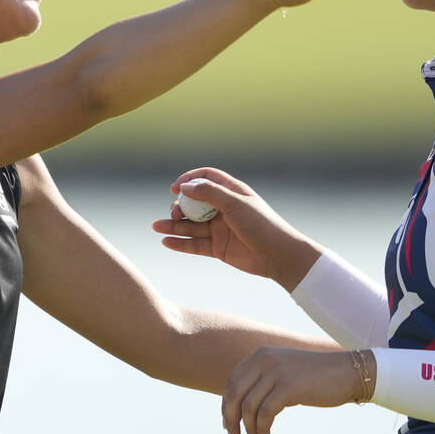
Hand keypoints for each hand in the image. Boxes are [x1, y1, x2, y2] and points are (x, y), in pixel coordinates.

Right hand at [152, 168, 319, 290]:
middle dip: (180, 206)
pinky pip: (194, 244)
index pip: (205, 179)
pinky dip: (180, 243)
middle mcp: (223, 209)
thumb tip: (185, 187)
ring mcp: (219, 229)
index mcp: (231, 192)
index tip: (175, 188)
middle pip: (194, 203)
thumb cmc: (261, 224)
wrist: (278, 255)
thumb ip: (210, 193)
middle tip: (174, 213)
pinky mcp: (218, 248)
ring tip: (156, 227)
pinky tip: (166, 242)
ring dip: (173, 225)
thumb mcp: (235, 203)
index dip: (189, 180)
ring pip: (191, 225)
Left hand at [221, 347, 366, 433]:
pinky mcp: (288, 386)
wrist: (346, 372)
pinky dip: (262, 429)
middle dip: (230, 419)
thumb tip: (242, 407)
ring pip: (248, 406)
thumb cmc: (316, 377)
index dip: (226, 405)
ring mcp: (276, 371)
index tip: (228, 425)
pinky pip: (265, 413)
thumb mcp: (284, 372)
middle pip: (235, 393)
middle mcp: (264, 359)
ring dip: (248, 428)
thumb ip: (264, 381)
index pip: (232, 381)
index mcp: (260, 355)